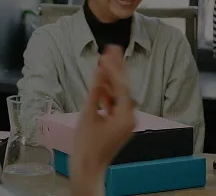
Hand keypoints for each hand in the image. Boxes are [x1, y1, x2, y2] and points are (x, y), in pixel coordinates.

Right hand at [69, 45, 136, 195]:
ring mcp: (125, 121)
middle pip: (124, 87)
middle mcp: (129, 118)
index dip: (114, 67)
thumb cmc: (86, 146)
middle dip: (117, 67)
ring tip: (106, 58)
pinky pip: (116, 103)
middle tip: (112, 48)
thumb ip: (95, 92)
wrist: (88, 168)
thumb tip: (99, 72)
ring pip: (120, 94)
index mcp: (124, 116)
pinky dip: (109, 92)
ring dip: (112, 78)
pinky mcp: (119, 123)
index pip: (121, 86)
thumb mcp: (88, 115)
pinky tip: (101, 80)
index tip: (108, 52)